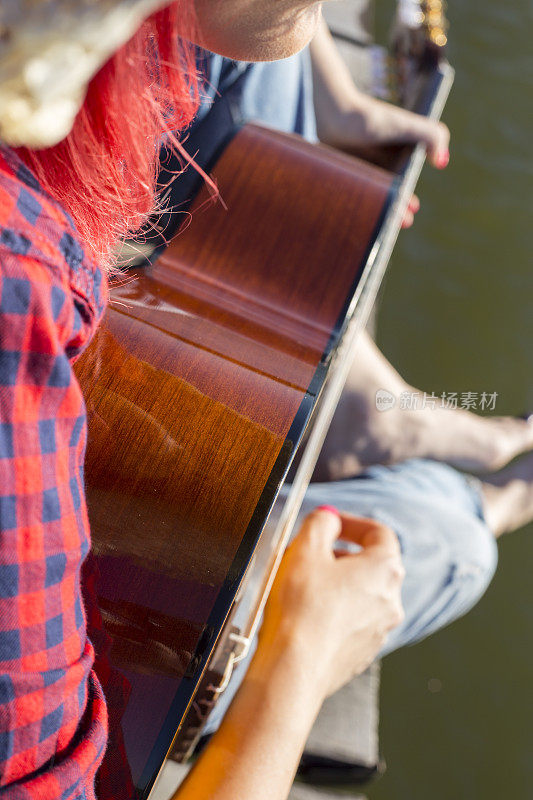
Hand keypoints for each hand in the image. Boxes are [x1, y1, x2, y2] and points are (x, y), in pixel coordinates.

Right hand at [259, 507, 404, 699]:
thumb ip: (321, 522)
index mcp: (385, 568)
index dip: (353, 523)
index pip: (380, 533)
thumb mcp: (306, 547)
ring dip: (337, 584)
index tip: (330, 523)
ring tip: (303, 585)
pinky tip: (305, 615)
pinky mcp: (362, 653)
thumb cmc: (303, 607)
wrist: (295, 668)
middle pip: (372, 564)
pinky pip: (352, 623)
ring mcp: (379, 630)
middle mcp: (391, 600)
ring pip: (362, 595)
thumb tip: (329, 518)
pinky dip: (334, 612)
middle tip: (311, 554)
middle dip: (341, 554)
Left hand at [320, 96, 448, 229]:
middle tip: (399, 223)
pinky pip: (349, 196)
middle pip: (386, 196)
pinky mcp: (342, 173)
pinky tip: (355, 220)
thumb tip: (442, 161)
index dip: (406, 200)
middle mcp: (379, 166)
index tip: (410, 212)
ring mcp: (360, 171)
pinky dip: (354, 209)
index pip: (403, 185)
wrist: (333, 112)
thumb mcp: (404, 125)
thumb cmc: (370, 118)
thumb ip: (431, 136)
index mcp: (396, 158)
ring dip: (375, 213)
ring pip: (369, 199)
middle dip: (394, 212)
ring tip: (380, 225)